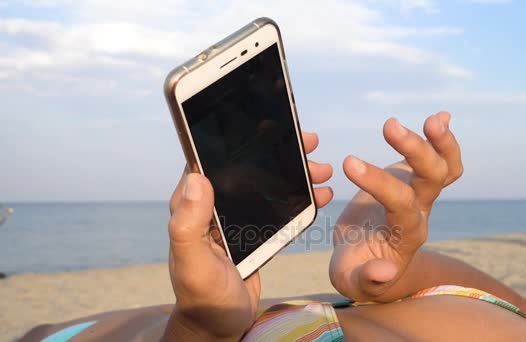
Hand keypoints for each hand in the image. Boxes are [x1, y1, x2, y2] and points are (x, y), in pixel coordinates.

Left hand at [164, 132, 332, 340]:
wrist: (219, 324)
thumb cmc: (201, 296)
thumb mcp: (192, 262)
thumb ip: (189, 224)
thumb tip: (198, 178)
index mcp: (193, 205)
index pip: (213, 160)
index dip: (241, 140)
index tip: (271, 125)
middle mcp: (214, 206)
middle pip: (248, 168)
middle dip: (280, 154)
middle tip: (309, 144)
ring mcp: (237, 218)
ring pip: (267, 185)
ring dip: (295, 175)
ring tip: (322, 170)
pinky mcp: (254, 232)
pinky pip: (278, 207)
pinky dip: (299, 199)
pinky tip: (320, 195)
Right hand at [329, 112, 462, 302]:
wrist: (370, 264)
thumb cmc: (357, 270)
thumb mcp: (353, 281)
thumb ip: (367, 279)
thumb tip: (385, 269)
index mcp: (404, 235)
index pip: (401, 204)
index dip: (379, 183)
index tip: (349, 163)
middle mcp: (419, 213)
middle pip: (432, 179)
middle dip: (416, 151)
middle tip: (389, 126)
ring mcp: (420, 196)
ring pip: (443, 168)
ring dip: (441, 142)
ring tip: (433, 118)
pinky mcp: (412, 182)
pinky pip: (439, 161)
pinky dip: (443, 140)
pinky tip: (442, 117)